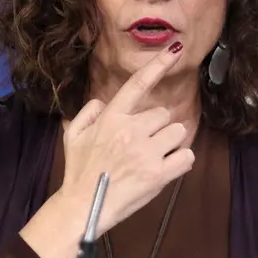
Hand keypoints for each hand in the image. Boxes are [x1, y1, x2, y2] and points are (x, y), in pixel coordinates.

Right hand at [57, 41, 194, 237]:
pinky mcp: (158, 174)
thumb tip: (102, 103)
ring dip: (170, 144)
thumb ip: (87, 113)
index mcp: (111, 118)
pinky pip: (186, 157)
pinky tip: (165, 169)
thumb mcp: (72, 137)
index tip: (175, 49)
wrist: (83, 208)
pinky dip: (180, 162)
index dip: (158, 65)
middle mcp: (130, 130)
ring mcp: (146, 152)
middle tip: (142, 147)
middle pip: (163, 115)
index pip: (138, 85)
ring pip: (177, 133)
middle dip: (157, 129)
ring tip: (153, 159)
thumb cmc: (78, 173)